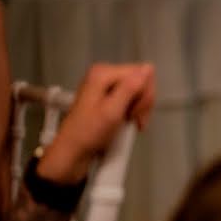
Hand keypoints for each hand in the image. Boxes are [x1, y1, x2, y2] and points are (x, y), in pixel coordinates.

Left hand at [38, 63, 155, 183]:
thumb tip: (147, 69)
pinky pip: (132, 100)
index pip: (142, 73)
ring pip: (139, 92)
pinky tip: (126, 123)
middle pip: (141, 82)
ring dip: (139, 110)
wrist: (74, 151)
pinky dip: (133, 113)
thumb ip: (130, 88)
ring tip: (129, 123)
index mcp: (103, 73)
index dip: (144, 95)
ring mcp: (107, 87)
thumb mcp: (112, 111)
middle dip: (142, 103)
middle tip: (133, 119)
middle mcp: (104, 76)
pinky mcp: (109, 98)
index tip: (135, 112)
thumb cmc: (86, 134)